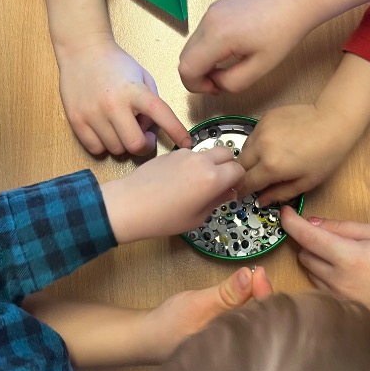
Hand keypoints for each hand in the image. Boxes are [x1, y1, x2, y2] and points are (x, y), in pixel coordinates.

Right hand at [57, 35, 190, 155]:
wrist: (82, 50)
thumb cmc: (115, 64)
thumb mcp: (143, 77)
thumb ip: (151, 103)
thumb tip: (149, 130)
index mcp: (135, 91)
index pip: (161, 115)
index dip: (176, 132)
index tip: (186, 143)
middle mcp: (114, 104)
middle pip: (135, 145)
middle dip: (145, 145)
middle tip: (144, 136)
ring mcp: (93, 113)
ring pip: (116, 149)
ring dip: (123, 143)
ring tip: (121, 125)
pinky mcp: (76, 120)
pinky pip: (95, 148)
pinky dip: (104, 144)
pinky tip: (106, 130)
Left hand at [101, 145, 245, 243]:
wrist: (130, 205)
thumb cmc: (164, 218)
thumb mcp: (197, 218)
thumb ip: (217, 201)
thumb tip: (228, 192)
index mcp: (213, 178)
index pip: (239, 170)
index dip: (239, 180)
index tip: (233, 190)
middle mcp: (202, 161)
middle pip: (227, 153)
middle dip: (229, 166)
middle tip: (221, 183)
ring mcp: (186, 154)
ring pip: (208, 152)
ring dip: (211, 163)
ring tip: (199, 183)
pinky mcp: (172, 153)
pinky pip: (191, 154)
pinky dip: (194, 163)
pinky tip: (180, 181)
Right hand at [143, 265, 272, 361]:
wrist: (148, 336)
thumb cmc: (173, 324)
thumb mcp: (201, 304)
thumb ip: (227, 293)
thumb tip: (251, 275)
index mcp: (237, 344)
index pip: (264, 320)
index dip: (265, 295)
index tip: (259, 273)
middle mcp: (240, 348)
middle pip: (264, 322)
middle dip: (267, 299)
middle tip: (260, 273)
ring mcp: (235, 344)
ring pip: (254, 321)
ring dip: (256, 301)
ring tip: (257, 281)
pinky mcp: (228, 338)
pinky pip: (245, 321)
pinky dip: (248, 307)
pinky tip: (248, 297)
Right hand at [178, 0, 312, 94]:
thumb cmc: (284, 30)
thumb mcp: (261, 67)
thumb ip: (232, 82)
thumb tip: (216, 83)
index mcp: (217, 35)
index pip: (186, 69)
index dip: (196, 86)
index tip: (215, 89)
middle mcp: (208, 20)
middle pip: (184, 57)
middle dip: (198, 75)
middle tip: (221, 82)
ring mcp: (211, 11)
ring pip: (191, 46)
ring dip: (203, 62)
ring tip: (229, 67)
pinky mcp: (217, 7)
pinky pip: (202, 34)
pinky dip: (208, 48)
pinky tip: (231, 51)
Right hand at [239, 103, 350, 203]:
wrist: (333, 121)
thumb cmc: (326, 153)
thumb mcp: (306, 182)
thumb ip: (280, 194)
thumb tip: (262, 200)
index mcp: (271, 166)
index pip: (246, 183)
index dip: (243, 191)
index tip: (243, 194)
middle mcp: (262, 146)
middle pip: (239, 165)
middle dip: (243, 175)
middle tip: (254, 179)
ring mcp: (262, 129)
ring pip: (244, 149)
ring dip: (249, 158)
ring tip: (265, 161)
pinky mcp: (265, 118)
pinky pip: (253, 135)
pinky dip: (257, 143)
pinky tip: (272, 145)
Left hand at [281, 209, 369, 317]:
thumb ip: (341, 228)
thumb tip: (312, 222)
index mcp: (348, 257)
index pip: (307, 237)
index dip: (292, 222)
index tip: (285, 213)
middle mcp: (338, 280)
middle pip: (305, 255)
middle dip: (309, 241)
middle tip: (325, 233)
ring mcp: (339, 297)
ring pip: (310, 272)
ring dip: (315, 259)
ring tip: (338, 252)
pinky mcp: (342, 306)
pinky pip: (320, 287)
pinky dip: (323, 275)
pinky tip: (341, 270)